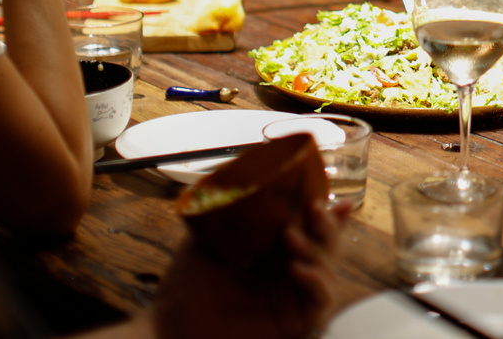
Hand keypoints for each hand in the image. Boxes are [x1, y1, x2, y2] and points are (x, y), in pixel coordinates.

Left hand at [153, 199, 349, 338]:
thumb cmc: (184, 289)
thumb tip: (237, 177)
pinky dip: (316, 283)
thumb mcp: (206, 239)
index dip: (325, 216)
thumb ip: (228, 214)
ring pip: (327, 271)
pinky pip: (320, 302)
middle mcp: (287, 277)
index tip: (331, 198)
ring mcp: (292, 300)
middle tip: (315, 210)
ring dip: (317, 250)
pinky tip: (298, 269)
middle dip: (326, 226)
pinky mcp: (294, 323)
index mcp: (272, 257)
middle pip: (325, 248)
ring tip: (291, 237)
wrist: (171, 327)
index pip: (308, 233)